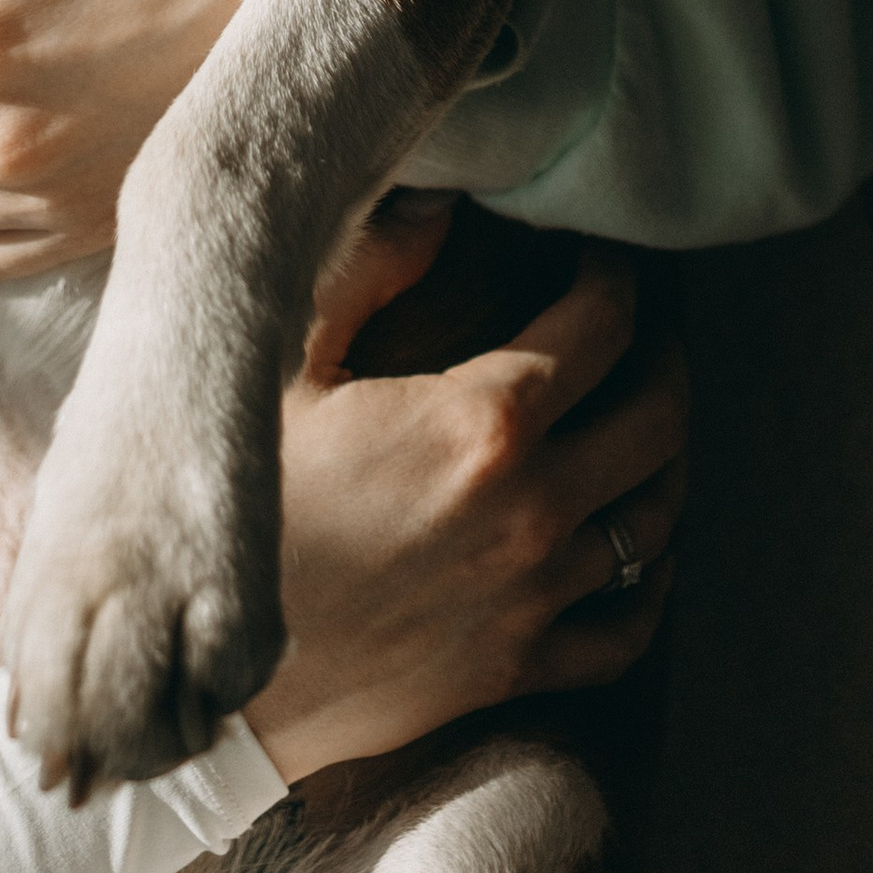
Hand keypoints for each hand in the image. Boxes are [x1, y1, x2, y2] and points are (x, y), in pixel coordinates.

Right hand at [247, 213, 686, 783]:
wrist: (211, 672)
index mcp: (481, 421)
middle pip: (658, 417)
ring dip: (661, 461)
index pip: (602, 326)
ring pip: (655, 520)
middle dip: (661, 358)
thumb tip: (440, 201)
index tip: (598, 257)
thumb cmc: (240, 504)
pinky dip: (650, 583)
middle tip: (638, 332)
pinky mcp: (518, 668)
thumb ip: (373, 269)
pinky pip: (628, 628)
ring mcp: (533, 595)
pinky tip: (642, 553)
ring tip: (641, 425)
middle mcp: (532, 506)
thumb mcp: (286, 366)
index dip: (614, 277)